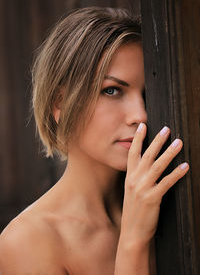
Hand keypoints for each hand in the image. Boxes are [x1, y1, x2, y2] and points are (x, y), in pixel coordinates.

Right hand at [119, 123, 188, 247]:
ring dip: (170, 153)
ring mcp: (143, 188)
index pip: (133, 153)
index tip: (143, 126)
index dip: (138, 139)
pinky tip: (185, 166)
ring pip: (158, 166)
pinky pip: (167, 182)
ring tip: (179, 142)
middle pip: (147, 155)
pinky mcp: (152, 198)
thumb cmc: (134, 210)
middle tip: (167, 129)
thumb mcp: (131, 190)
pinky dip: (177, 173)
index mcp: (129, 176)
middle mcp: (135, 179)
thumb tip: (148, 164)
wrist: (132, 232)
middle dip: (157, 141)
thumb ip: (137, 176)